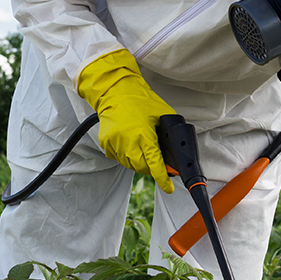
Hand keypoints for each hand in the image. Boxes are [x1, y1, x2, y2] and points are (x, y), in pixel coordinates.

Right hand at [76, 49, 175, 193]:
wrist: (114, 91)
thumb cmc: (140, 100)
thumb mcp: (162, 115)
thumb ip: (168, 135)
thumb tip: (175, 152)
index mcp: (143, 134)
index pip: (154, 163)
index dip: (162, 178)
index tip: (169, 188)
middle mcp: (126, 141)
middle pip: (142, 168)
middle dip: (151, 168)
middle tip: (158, 163)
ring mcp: (114, 143)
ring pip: (130, 165)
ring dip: (139, 162)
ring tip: (142, 148)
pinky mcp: (105, 144)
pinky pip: (119, 158)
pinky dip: (127, 156)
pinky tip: (130, 144)